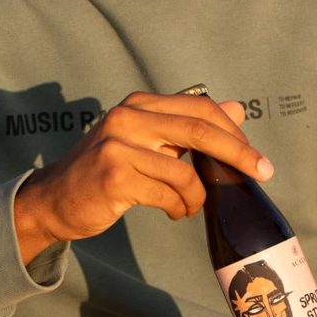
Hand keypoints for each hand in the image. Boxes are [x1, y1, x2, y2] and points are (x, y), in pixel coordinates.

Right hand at [13, 91, 271, 263]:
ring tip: (191, 206)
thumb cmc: (106, 170)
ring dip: (199, 195)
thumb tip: (238, 108)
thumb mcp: (148, 140)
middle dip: (238, 153)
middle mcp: (128, 118)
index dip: (233, 131)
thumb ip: (189, 125)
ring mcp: (118, 146)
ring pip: (185, 171)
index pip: (200, 108)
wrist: (54, 200)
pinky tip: (173, 212)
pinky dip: (179, 207)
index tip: (254, 156)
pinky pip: (168, 194)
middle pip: (200, 130)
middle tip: (262, 173)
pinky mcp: (114, 177)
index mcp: (139, 104)